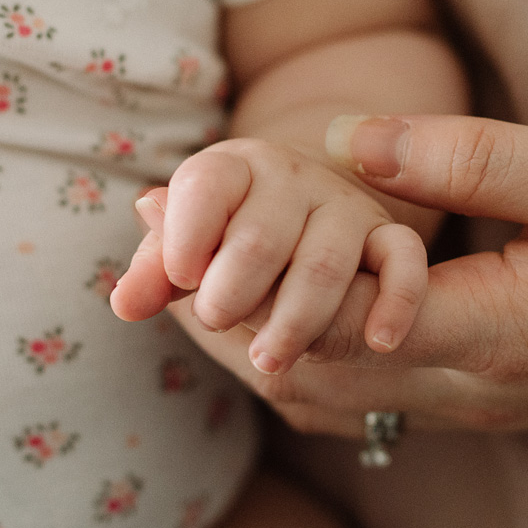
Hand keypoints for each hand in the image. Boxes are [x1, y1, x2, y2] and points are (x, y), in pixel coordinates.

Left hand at [108, 138, 426, 374]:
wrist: (308, 211)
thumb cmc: (230, 238)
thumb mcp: (188, 248)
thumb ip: (156, 272)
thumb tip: (124, 301)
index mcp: (233, 169)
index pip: (207, 186)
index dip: (188, 233)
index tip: (181, 276)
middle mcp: (292, 179)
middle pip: (261, 236)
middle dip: (234, 289)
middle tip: (216, 320)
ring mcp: (345, 207)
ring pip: (324, 263)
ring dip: (294, 319)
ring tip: (268, 358)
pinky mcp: (388, 236)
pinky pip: (403, 260)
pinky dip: (395, 302)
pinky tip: (378, 343)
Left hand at [166, 115, 527, 437]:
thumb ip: (479, 160)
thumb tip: (350, 139)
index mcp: (503, 335)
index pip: (324, 322)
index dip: (232, 276)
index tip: (159, 220)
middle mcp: (479, 391)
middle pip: (301, 375)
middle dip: (214, 314)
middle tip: (138, 241)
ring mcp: (484, 404)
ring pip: (326, 396)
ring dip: (249, 334)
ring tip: (178, 261)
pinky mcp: (494, 392)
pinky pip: (367, 390)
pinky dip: (302, 344)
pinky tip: (274, 291)